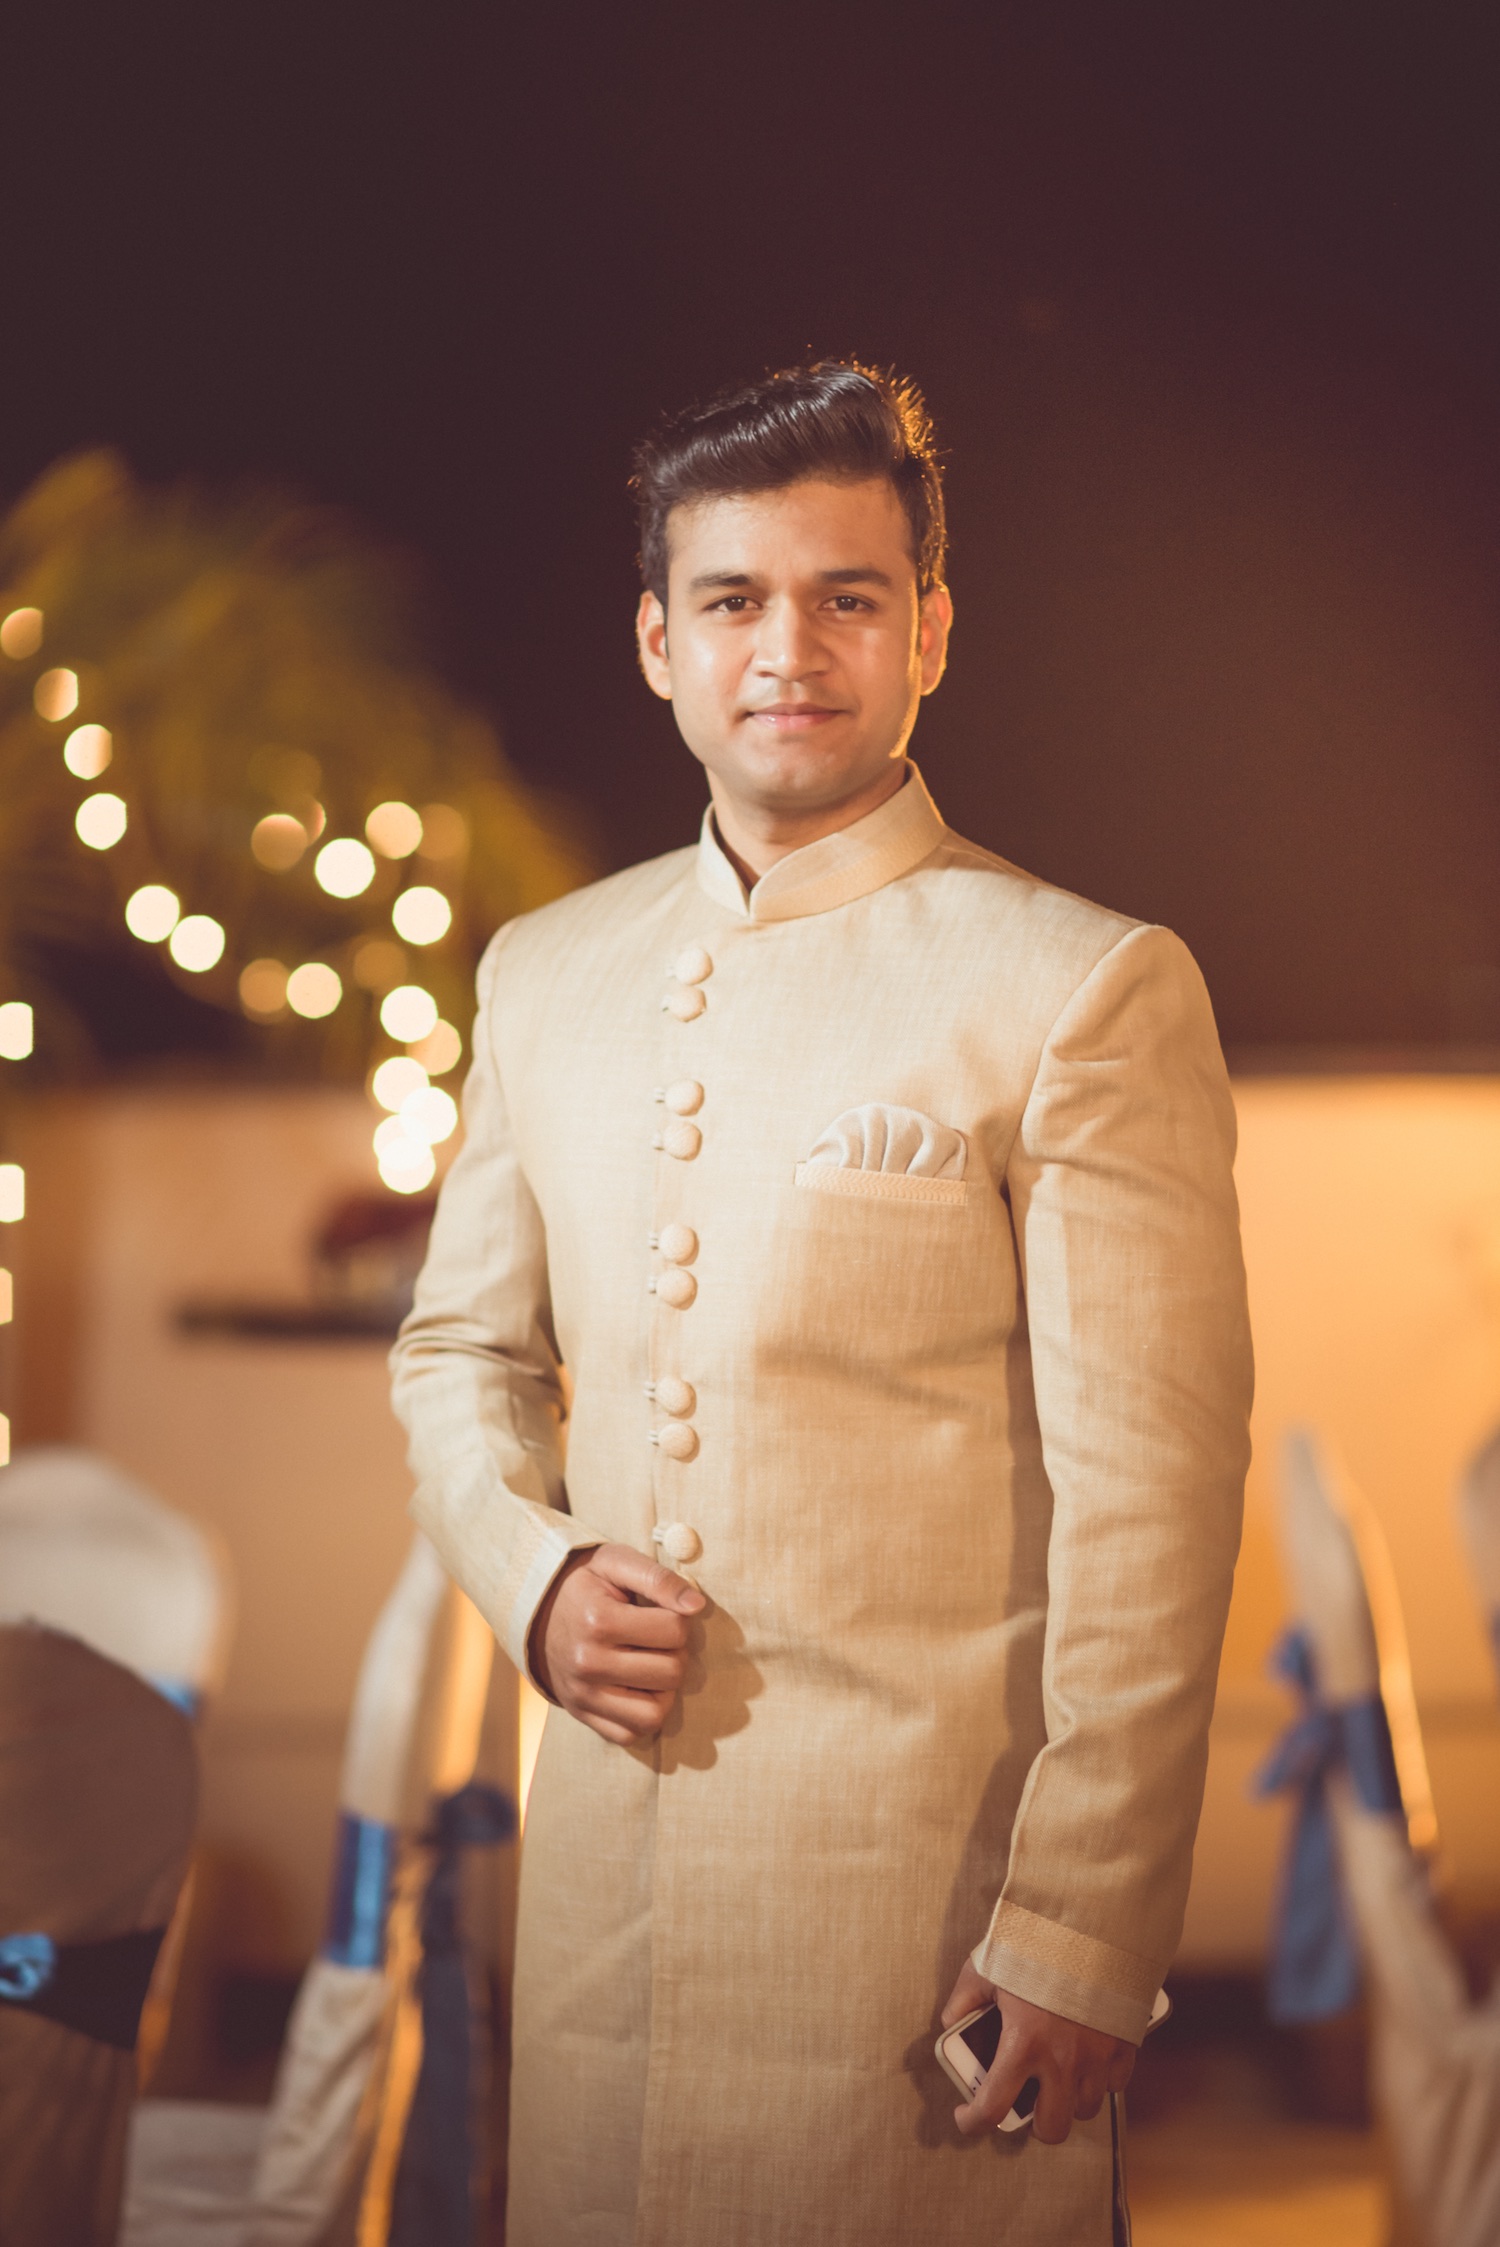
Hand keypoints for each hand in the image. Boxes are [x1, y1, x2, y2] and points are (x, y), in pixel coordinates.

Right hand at [530, 1542, 704, 1744]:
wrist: (540, 1613)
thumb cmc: (589, 1585)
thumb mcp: (617, 1563)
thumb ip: (658, 1578)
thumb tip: (697, 1605)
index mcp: (598, 1620)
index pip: (675, 1630)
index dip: (679, 1618)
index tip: (660, 1612)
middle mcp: (588, 1663)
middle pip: (671, 1672)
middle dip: (676, 1652)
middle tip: (657, 1639)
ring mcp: (583, 1695)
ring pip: (655, 1713)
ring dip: (664, 1689)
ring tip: (651, 1665)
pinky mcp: (583, 1715)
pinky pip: (632, 1734)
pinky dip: (644, 1715)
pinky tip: (638, 1688)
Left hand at [940, 1957, 1135, 2143]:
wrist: (1093, 1922)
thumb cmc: (1036, 1944)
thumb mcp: (987, 1965)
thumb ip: (965, 1998)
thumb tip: (951, 2021)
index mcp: (1023, 2043)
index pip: (993, 2107)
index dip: (974, 2122)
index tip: (966, 2118)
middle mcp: (1061, 2060)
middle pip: (1052, 2128)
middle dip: (1036, 2123)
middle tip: (1025, 2102)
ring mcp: (1096, 2057)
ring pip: (1085, 2109)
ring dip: (1069, 2101)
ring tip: (1058, 2078)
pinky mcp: (1123, 2046)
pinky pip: (1115, 2084)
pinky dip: (1101, 2080)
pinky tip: (1088, 2061)